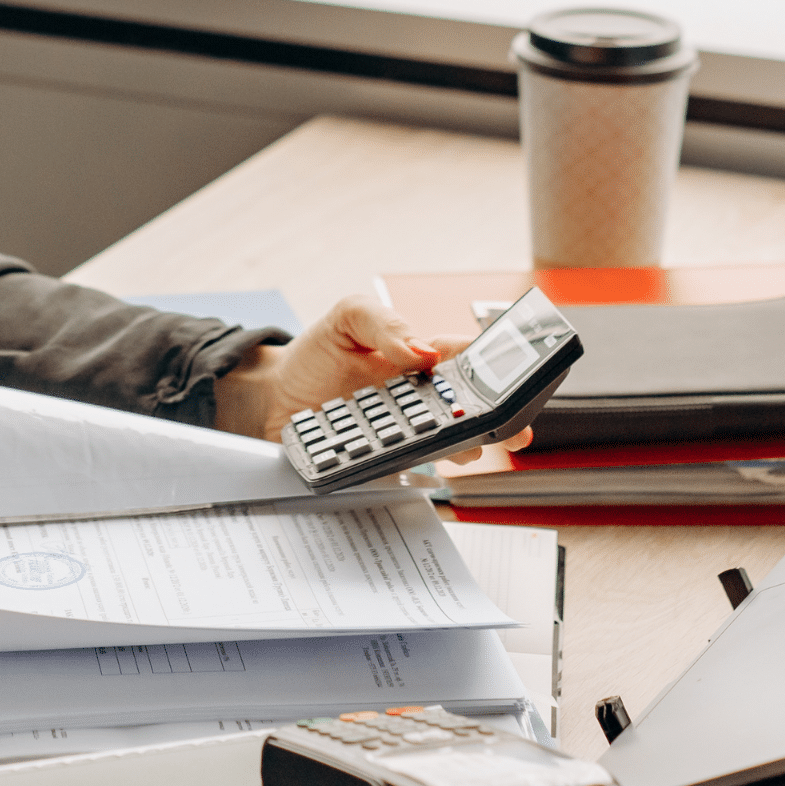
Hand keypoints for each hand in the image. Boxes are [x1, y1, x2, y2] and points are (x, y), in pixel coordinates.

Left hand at [213, 294, 531, 464]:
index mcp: (421, 354)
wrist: (274, 396)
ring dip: (462, 447)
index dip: (494, 367)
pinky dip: (417, 467)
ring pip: (450, 442)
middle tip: (511, 432)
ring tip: (463, 447)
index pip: (469, 358)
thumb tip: (420, 349)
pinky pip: (409, 466)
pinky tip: (414, 462)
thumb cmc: (314, 354)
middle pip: (473, 408)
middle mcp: (420, 394)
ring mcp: (406, 429)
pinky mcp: (385, 457)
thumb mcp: (347, 318)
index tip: (508, 378)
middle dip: (499, 421)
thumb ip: (383, 322)